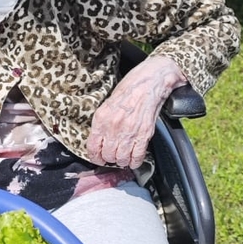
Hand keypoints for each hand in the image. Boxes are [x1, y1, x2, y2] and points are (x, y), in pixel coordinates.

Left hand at [86, 54, 187, 170]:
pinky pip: (137, 157)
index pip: (92, 148)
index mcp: (101, 118)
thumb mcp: (108, 104)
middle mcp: (114, 127)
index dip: (95, 156)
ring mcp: (129, 132)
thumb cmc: (129, 89)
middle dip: (109, 158)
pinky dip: (135, 161)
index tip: (98, 157)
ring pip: (121, 159)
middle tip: (113, 155)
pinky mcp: (144, 134)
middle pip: (108, 156)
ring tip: (123, 156)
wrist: (149, 82)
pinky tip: (134, 158)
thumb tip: (99, 139)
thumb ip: (102, 122)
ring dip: (122, 160)